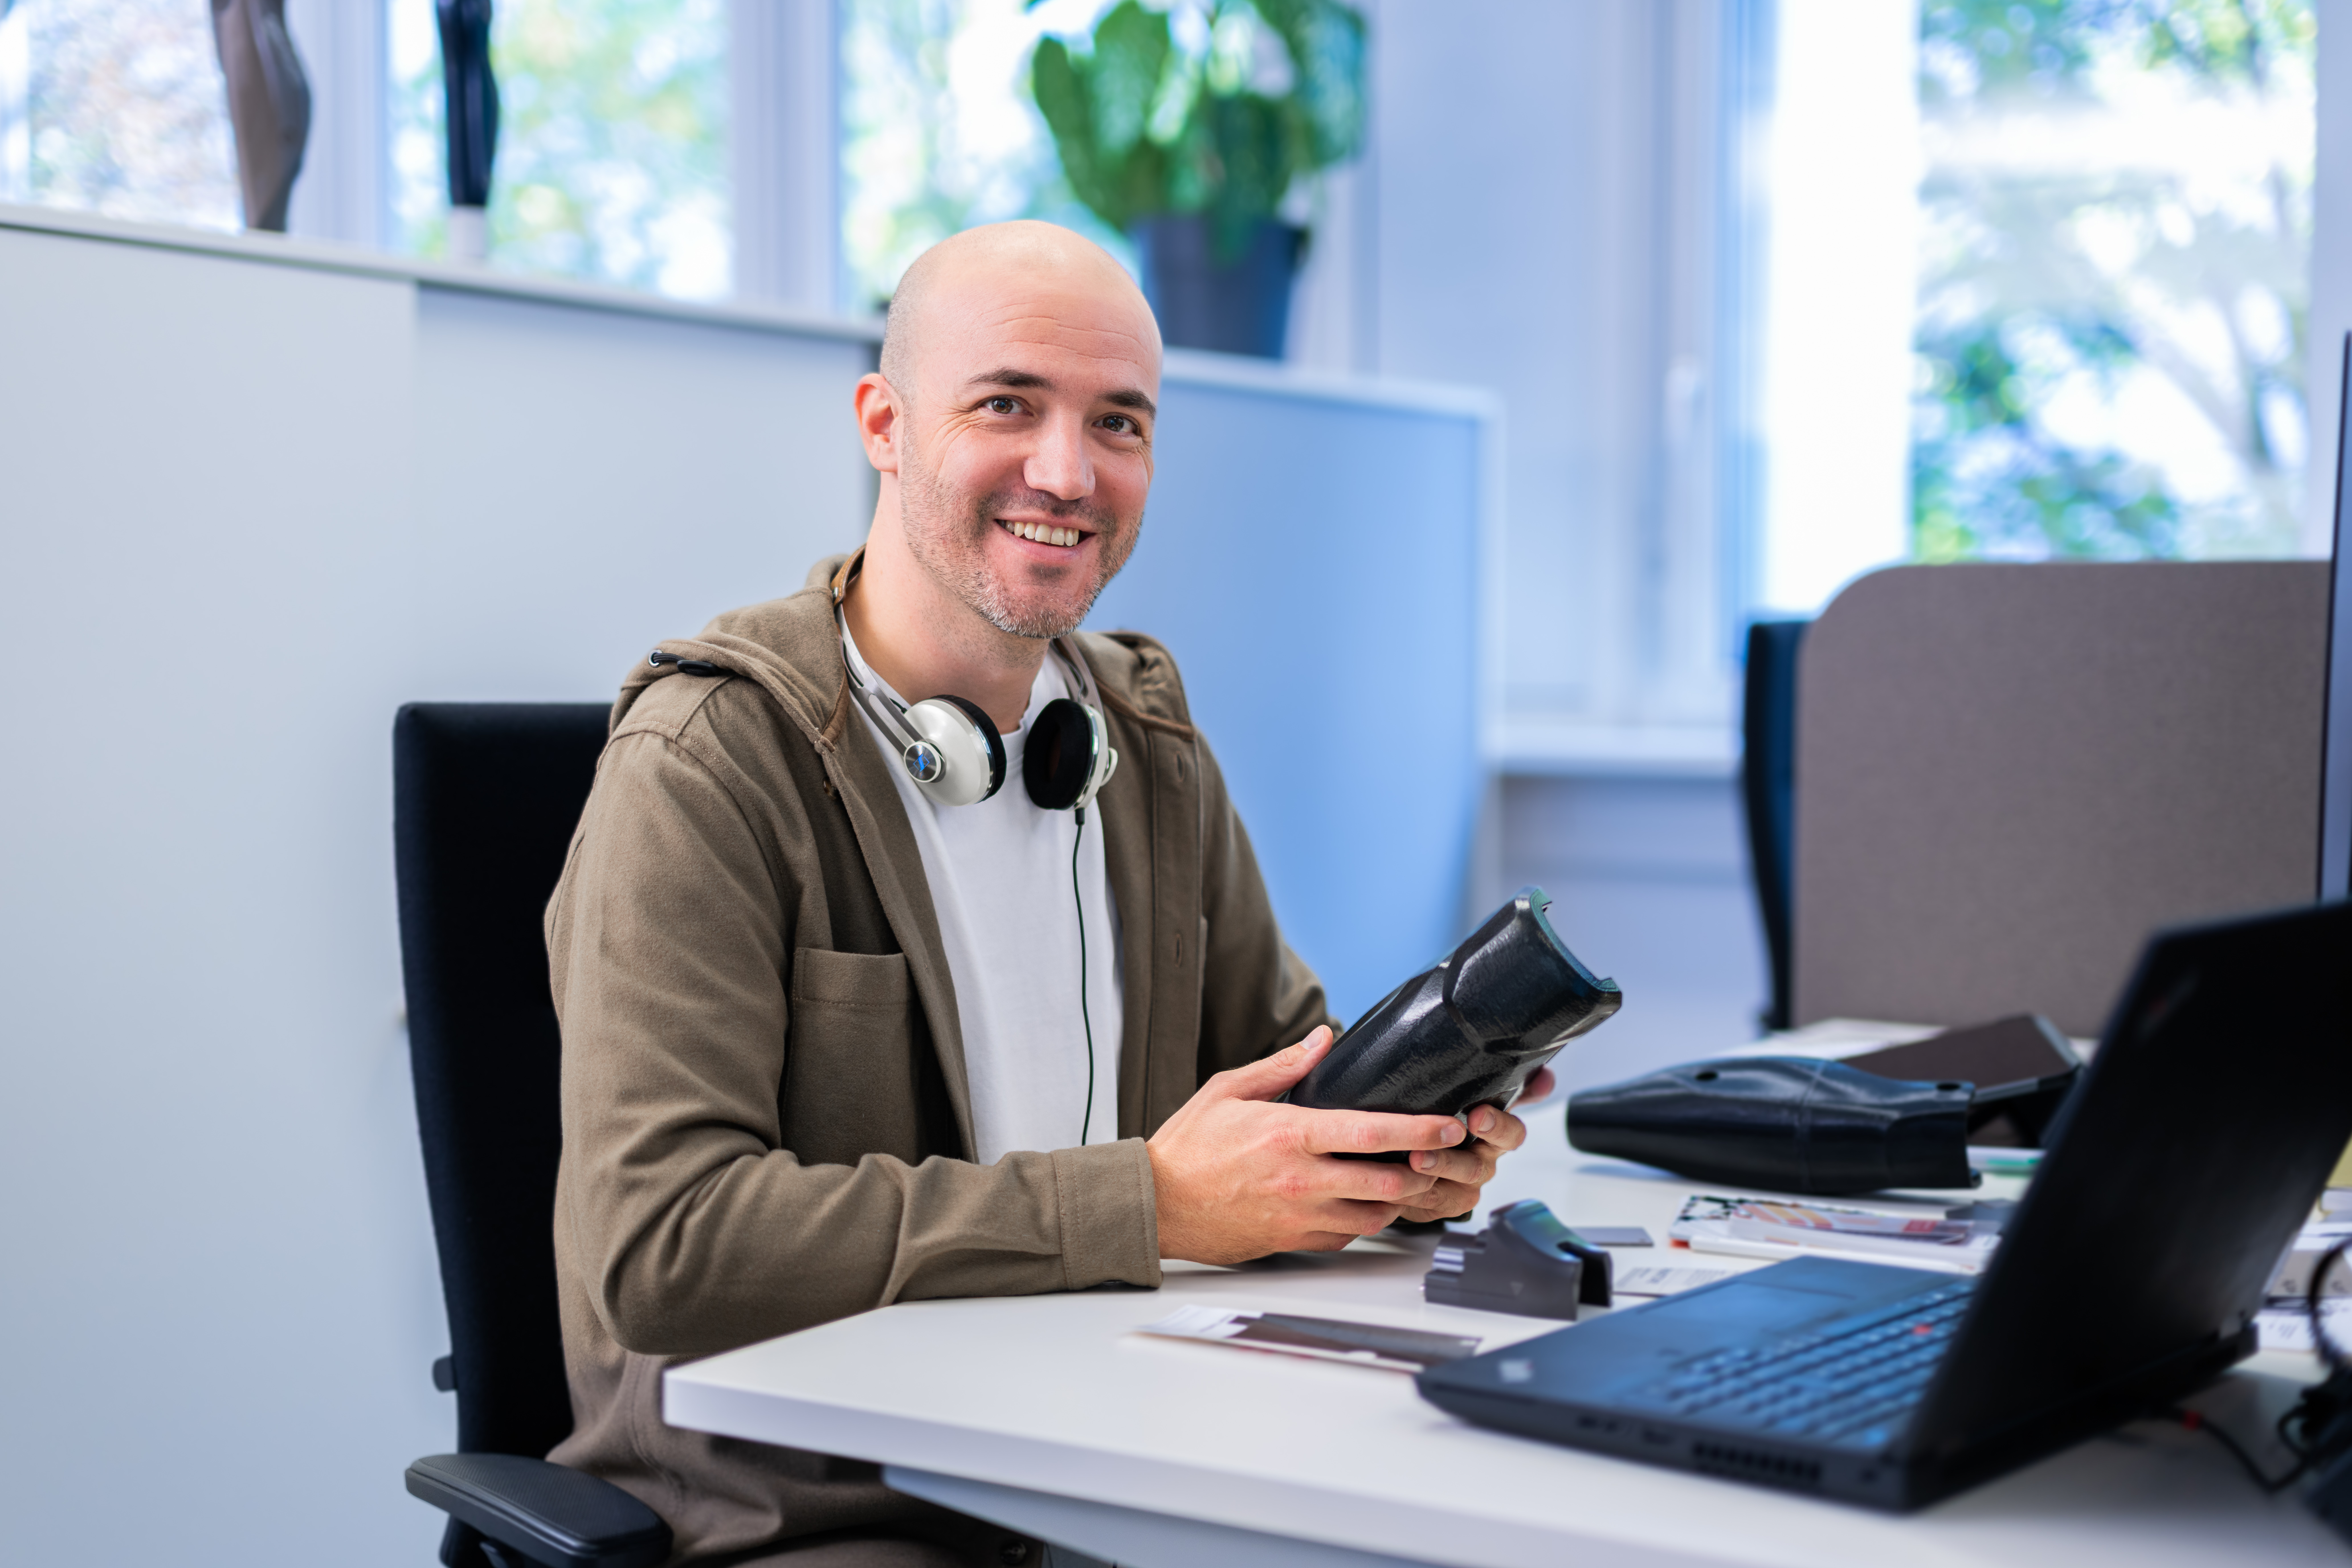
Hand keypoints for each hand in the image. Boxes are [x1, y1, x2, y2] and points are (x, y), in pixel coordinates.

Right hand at [1149, 1027, 1470, 1264]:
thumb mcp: (1229, 1090)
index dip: (1421, 1130)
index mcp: (1290, 1135)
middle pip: (1389, 1181)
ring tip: (1409, 1178)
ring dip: (1398, 1199)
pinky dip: (1364, 1219)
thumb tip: (1323, 1039)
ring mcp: (1300, 1216)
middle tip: (1443, 1156)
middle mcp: (1302, 1179)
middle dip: (1426, 1170)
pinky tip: (1363, 1201)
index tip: (1450, 1124)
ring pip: (1376, 1215)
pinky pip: (1348, 1235)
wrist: (1156, 1204)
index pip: (1373, 1132)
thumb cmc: (1188, 1146)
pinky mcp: (1294, 1241)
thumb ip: (1284, 1066)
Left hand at [1392, 1067, 1553, 1224]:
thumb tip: (1545, 1077)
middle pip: (1476, 1167)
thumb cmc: (1454, 1118)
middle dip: (1452, 1158)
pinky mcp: (1434, 1207)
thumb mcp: (1480, 1095)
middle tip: (1430, 1149)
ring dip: (1431, 1176)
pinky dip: (1409, 1197)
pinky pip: (1424, 1207)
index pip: (1510, 1134)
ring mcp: (1458, 1189)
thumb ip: (1516, 1086)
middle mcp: (1480, 1165)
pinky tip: (1393, 1184)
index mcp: (1495, 1138)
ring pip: (1450, 1191)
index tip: (1479, 1115)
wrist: (1418, 1149)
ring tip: (1412, 1162)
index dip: (1497, 1126)